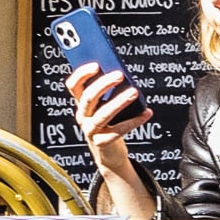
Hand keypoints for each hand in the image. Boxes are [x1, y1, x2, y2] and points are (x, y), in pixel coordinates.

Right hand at [70, 64, 156, 217]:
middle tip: (120, 75)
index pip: (73, 86)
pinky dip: (134, 121)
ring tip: (134, 92)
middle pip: (88, 97)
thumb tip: (123, 75)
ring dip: (119, 101)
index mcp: (81, 104)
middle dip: (104, 84)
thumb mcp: (105, 107)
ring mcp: (91, 130)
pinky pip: (117, 131)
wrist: (109, 155)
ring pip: (102, 114)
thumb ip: (109, 92)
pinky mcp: (102, 143)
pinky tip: (146, 113)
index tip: (96, 65)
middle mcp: (83, 116)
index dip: (81, 74)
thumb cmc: (109, 125)